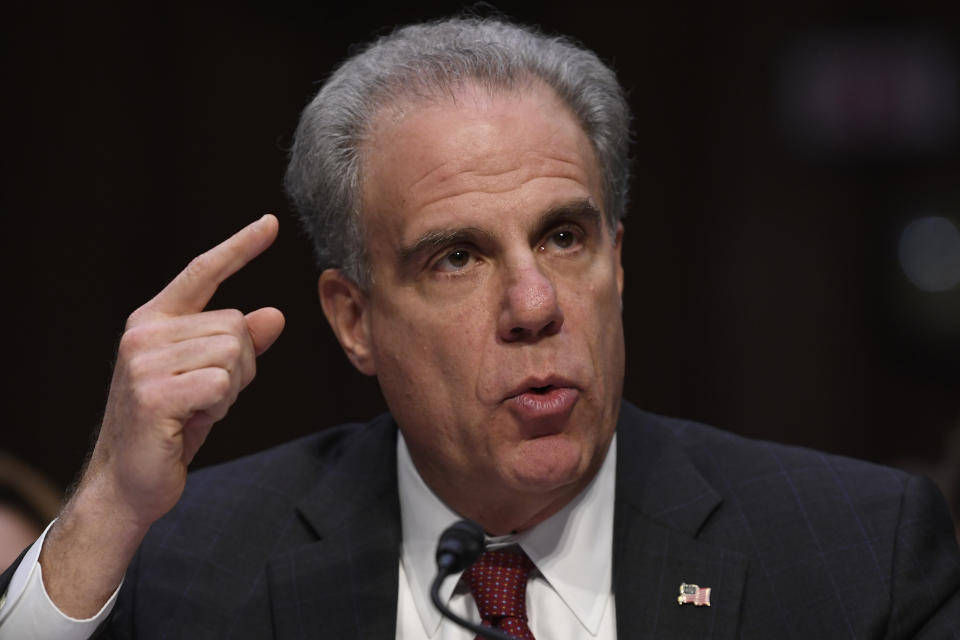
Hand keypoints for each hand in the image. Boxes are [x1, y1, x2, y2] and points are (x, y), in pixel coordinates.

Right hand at [39, 214, 284, 616]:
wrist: (129, 482)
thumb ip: (240, 345)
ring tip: (196, 409)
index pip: (202, 273)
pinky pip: (222, 385)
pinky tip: (192, 423)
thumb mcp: (211, 378)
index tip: (271, 223)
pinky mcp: (153, 394)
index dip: (239, 247)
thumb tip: (274, 314)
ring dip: (230, 390)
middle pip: (236, 325)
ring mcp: (144, 363)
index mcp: (154, 321)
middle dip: (241, 367)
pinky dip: (220, 408)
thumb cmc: (172, 427)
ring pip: (234, 355)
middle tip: (208, 397)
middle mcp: (144, 334)